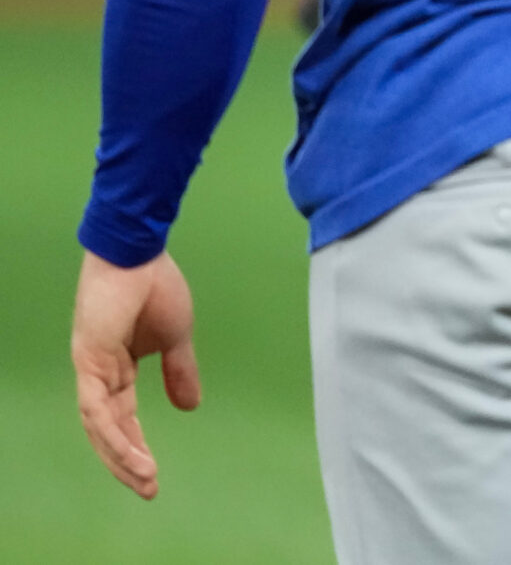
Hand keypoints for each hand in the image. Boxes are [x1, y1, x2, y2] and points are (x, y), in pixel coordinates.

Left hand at [72, 249, 200, 498]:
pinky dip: (115, 434)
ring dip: (122, 456)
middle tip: (149, 490)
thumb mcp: (176, 337)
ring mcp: (90, 369)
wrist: (139, 252)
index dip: (136, 446)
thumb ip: (179, 372)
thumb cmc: (154, 286)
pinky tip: (134, 453)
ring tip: (146, 479)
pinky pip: (98, 409)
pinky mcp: (89, 362)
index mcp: (115, 368)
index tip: (154, 475)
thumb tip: (189, 408)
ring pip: (100, 427)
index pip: (121, 418)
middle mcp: (97, 375)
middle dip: (127, 462)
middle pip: (107, 431)